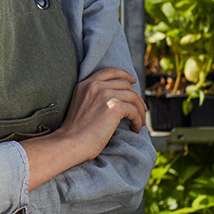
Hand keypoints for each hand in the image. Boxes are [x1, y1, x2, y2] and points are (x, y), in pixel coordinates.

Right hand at [24, 66, 146, 189]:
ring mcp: (104, 95)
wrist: (72, 142)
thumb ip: (94, 96)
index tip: (133, 81)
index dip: (124, 74)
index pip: (109, 71)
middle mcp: (95, 85)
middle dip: (136, 97)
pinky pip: (134, 111)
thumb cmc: (76, 130)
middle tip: (141, 109)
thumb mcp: (81, 104)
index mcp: (85, 84)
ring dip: (140, 110)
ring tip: (139, 122)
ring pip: (133, 97)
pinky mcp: (114, 107)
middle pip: (125, 84)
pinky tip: (135, 128)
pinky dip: (138, 120)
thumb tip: (119, 97)